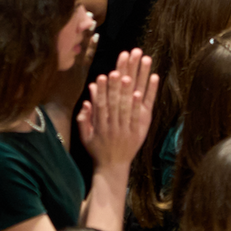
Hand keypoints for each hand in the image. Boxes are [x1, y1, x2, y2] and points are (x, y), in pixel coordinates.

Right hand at [77, 49, 156, 167]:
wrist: (113, 167)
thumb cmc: (97, 149)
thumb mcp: (85, 136)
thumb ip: (84, 118)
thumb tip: (86, 99)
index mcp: (100, 125)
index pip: (101, 105)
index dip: (102, 90)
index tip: (103, 75)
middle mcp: (114, 125)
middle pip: (117, 100)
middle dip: (119, 80)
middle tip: (123, 63)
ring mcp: (127, 127)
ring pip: (130, 104)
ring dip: (133, 85)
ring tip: (135, 69)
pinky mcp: (138, 130)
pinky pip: (141, 113)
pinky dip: (144, 100)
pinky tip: (146, 86)